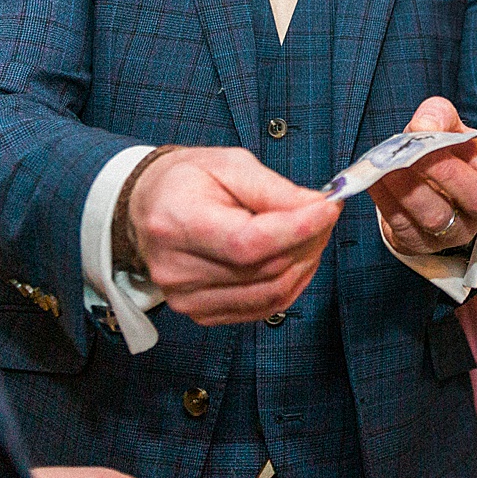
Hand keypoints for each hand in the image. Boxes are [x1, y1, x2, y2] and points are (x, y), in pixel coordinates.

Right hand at [127, 147, 341, 324]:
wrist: (147, 207)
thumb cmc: (186, 181)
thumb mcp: (229, 164)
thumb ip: (274, 189)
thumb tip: (316, 208)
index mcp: (178, 223)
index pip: (247, 242)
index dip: (297, 229)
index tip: (328, 208)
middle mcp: (178, 270)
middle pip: (264, 269)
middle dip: (309, 240)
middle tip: (326, 212)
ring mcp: (188, 298)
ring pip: (271, 293)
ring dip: (305, 262)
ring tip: (312, 232)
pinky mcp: (202, 313)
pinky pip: (263, 307)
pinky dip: (290, 283)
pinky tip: (295, 257)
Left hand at [371, 97, 476, 254]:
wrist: (424, 182)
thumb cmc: (443, 149)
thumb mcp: (446, 124)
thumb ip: (438, 116)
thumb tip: (423, 127)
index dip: (470, 151)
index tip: (441, 136)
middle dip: (445, 174)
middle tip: (416, 154)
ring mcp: (456, 231)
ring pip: (437, 218)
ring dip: (409, 190)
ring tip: (388, 166)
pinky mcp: (423, 244)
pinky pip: (406, 228)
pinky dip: (387, 203)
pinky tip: (375, 181)